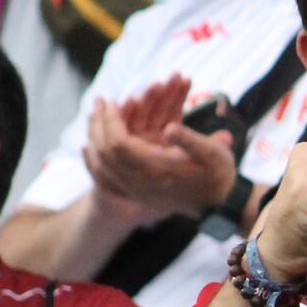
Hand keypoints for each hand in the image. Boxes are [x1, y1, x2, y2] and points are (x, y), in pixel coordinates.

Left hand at [82, 77, 236, 224]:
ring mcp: (135, 190)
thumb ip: (189, 139)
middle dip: (99, 124)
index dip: (111, 120)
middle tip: (98, 102)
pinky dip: (92, 161)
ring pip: (101, 164)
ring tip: (93, 117)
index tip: (110, 101)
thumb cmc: (218, 175)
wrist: (219, 205)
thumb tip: (170, 127)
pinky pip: (104, 178)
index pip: (119, 144)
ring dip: (94, 138)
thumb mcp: (213, 153)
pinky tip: (87, 147)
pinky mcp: (135, 192)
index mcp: (156, 169)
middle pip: (105, 152)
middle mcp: (140, 182)